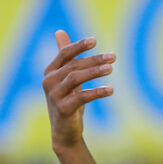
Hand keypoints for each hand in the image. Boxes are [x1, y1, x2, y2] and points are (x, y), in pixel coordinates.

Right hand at [42, 30, 115, 149]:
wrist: (65, 132)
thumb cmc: (68, 100)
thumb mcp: (67, 77)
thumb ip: (66, 56)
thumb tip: (59, 31)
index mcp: (50, 72)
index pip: (65, 54)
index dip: (79, 46)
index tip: (95, 40)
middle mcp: (49, 82)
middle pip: (73, 65)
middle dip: (94, 59)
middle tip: (113, 56)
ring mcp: (54, 96)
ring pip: (76, 78)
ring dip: (95, 72)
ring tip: (111, 68)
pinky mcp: (63, 109)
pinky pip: (82, 97)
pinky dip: (97, 92)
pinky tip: (111, 90)